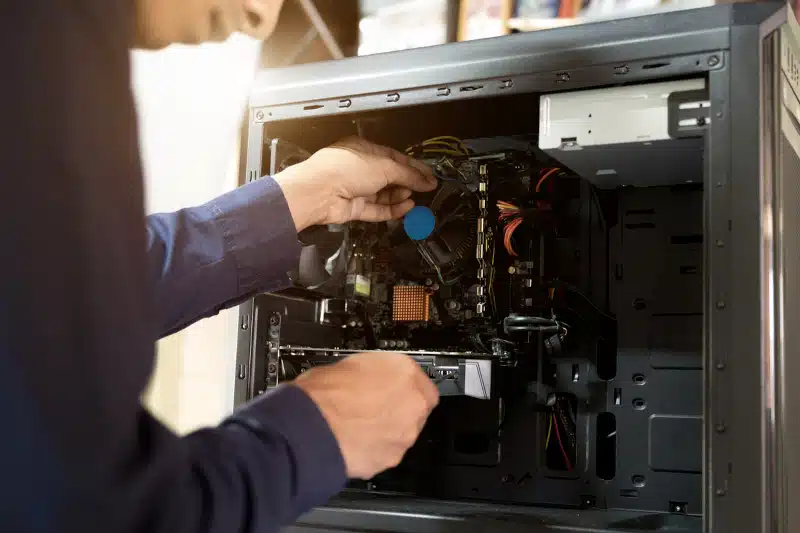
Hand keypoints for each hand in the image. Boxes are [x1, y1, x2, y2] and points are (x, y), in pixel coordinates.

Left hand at [274, 137, 436, 231]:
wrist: (320, 192)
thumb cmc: (344, 169)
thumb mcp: (384, 166)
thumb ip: (408, 174)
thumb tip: (426, 180)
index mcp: (365, 150)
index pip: (395, 158)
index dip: (414, 167)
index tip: (429, 175)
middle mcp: (360, 169)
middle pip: (391, 177)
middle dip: (409, 183)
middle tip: (426, 188)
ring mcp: (357, 189)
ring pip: (385, 195)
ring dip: (400, 196)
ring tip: (414, 197)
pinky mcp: (355, 208)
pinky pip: (378, 209)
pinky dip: (392, 209)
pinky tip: (406, 207)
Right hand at [293, 352, 438, 478]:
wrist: (310, 429)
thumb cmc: (322, 395)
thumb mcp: (349, 364)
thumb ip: (373, 372)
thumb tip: (369, 377)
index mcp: (404, 371)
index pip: (420, 379)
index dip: (403, 386)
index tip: (393, 388)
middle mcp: (412, 403)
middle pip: (416, 407)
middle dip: (398, 409)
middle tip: (373, 407)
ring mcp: (405, 434)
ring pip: (404, 432)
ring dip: (387, 429)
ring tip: (359, 425)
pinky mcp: (392, 459)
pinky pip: (387, 451)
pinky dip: (375, 448)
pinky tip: (355, 441)